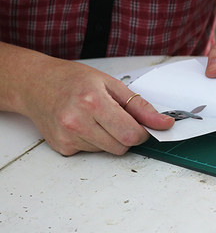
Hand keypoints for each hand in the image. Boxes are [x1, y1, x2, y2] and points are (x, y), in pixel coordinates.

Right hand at [20, 57, 173, 155]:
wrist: (35, 84)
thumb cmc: (72, 79)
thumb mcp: (111, 84)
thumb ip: (140, 107)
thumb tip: (163, 123)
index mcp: (92, 102)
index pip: (131, 134)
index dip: (143, 132)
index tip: (142, 125)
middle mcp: (77, 122)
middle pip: (122, 147)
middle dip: (127, 135)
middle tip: (118, 117)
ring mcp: (67, 137)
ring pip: (109, 151)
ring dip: (111, 138)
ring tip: (96, 117)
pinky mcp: (62, 148)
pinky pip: (93, 152)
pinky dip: (96, 141)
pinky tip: (84, 124)